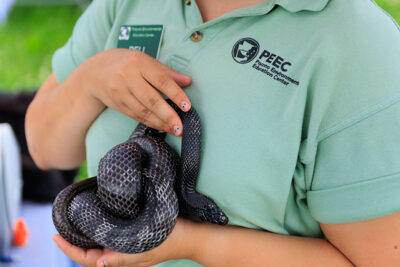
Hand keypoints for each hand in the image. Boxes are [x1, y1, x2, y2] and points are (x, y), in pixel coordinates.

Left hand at [52, 218, 194, 266]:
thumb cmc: (170, 240)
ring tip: (73, 222)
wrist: (190, 235)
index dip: (70, 250)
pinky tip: (97, 217)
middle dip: (73, 243)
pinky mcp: (133, 235)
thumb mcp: (147, 248)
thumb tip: (100, 265)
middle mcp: (121, 253)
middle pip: (91, 253)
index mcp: (122, 259)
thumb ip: (124, 257)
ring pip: (100, 244)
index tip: (56, 236)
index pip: (89, 259)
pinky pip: (111, 235)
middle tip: (61, 226)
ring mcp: (127, 245)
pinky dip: (100, 228)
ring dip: (85, 235)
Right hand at [79, 48, 191, 135]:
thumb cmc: (126, 63)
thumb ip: (167, 72)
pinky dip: (151, 123)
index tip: (187, 106)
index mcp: (138, 62)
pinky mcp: (118, 104)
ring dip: (161, 122)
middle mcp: (127, 77)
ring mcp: (121, 92)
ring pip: (143, 111)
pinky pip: (137, 116)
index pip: (161, 80)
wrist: (94, 73)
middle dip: (168, 115)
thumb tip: (188, 81)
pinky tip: (162, 127)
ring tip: (175, 129)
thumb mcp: (145, 61)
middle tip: (181, 127)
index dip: (176, 94)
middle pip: (151, 99)